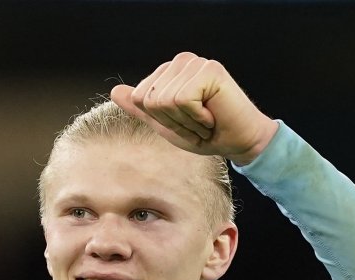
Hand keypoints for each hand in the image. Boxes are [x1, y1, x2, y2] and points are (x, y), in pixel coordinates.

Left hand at [111, 52, 277, 164]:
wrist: (239, 142)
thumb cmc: (207, 134)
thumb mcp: (166, 124)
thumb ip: (141, 108)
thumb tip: (115, 91)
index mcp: (169, 71)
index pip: (140, 98)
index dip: (161, 120)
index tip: (185, 122)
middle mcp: (181, 62)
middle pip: (150, 99)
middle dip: (173, 122)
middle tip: (197, 122)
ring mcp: (195, 63)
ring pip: (165, 101)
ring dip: (186, 122)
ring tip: (205, 120)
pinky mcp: (209, 70)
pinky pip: (182, 100)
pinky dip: (197, 118)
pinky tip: (212, 115)